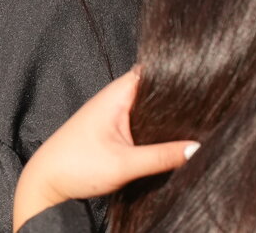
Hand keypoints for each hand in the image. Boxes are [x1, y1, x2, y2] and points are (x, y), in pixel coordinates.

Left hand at [12, 71, 197, 231]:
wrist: (45, 184)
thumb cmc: (74, 167)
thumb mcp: (125, 164)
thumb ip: (163, 156)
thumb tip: (198, 148)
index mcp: (117, 94)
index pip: (155, 70)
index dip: (180, 73)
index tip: (207, 80)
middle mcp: (116, 99)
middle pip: (156, 90)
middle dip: (179, 97)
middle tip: (210, 105)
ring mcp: (115, 115)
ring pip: (150, 109)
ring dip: (168, 116)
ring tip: (198, 121)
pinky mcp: (115, 132)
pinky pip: (143, 124)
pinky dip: (158, 129)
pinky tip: (173, 139)